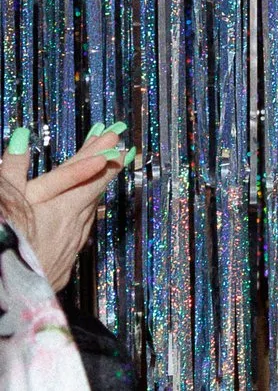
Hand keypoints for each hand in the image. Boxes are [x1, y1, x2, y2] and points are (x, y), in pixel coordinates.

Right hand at [3, 122, 132, 285]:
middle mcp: (73, 226)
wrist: (6, 290)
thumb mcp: (9, 198)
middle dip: (103, 168)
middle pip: (93, 190)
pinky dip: (81, 221)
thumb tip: (21, 136)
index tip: (116, 137)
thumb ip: (14, 167)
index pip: (91, 173)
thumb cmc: (6, 238)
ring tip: (99, 177)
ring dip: (93, 194)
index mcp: (64, 205)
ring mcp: (70, 248)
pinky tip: (78, 218)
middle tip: (117, 149)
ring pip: (87, 214)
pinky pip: (78, 237)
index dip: (102, 153)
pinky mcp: (61, 267)